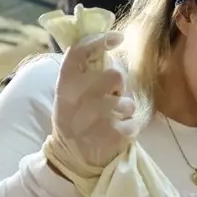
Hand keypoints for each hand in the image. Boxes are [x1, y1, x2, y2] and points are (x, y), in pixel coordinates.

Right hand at [45, 32, 138, 187]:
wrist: (73, 158)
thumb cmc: (78, 118)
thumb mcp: (72, 94)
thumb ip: (86, 73)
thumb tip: (110, 47)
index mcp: (64, 86)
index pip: (77, 54)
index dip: (98, 41)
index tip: (118, 38)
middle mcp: (73, 102)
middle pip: (113, 76)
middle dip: (119, 84)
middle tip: (113, 94)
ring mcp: (89, 121)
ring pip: (125, 102)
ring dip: (126, 108)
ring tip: (116, 115)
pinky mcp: (107, 138)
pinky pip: (133, 123)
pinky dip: (131, 127)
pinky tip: (119, 131)